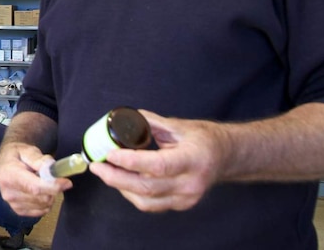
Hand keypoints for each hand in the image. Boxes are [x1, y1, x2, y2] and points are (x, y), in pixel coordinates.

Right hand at [0, 142, 71, 216]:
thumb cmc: (17, 155)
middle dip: (53, 189)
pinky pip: (41, 211)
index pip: (34, 187)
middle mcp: (9, 192)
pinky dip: (46, 203)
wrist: (5, 163)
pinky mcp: (18, 210)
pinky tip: (41, 192)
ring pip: (44, 205)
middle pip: (42, 198)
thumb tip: (52, 169)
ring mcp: (12, 203)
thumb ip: (39, 160)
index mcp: (9, 175)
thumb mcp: (27, 150)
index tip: (67, 182)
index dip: (53, 186)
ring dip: (50, 195)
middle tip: (52, 177)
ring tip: (43, 182)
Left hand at [89, 110, 223, 211]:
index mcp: (193, 159)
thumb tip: (123, 118)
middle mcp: (191, 183)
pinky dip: (132, 194)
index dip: (130, 161)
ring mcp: (187, 197)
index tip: (110, 153)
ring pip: (146, 201)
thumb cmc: (205, 139)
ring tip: (105, 172)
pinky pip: (151, 204)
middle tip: (97, 166)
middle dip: (116, 178)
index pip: (157, 165)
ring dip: (120, 187)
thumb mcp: (180, 125)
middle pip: (147, 188)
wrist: (227, 157)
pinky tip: (121, 181)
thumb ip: (151, 123)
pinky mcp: (181, 204)